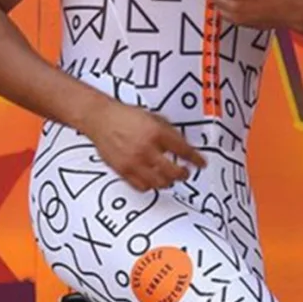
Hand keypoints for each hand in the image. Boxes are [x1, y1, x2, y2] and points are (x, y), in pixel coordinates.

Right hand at [80, 99, 206, 191]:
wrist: (101, 118)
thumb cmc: (124, 115)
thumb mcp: (153, 117)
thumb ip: (168, 131)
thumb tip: (182, 143)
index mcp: (157, 132)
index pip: (183, 150)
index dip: (195, 159)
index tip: (201, 163)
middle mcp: (146, 148)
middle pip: (173, 171)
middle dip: (183, 174)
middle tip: (186, 173)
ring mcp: (134, 161)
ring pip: (159, 182)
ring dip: (168, 181)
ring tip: (171, 178)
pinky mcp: (124, 170)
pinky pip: (142, 186)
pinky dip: (151, 186)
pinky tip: (153, 181)